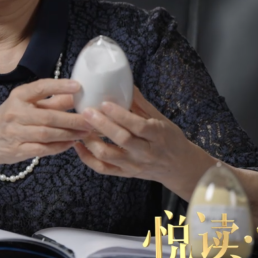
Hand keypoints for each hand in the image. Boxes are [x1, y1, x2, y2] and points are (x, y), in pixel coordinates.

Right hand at [0, 79, 92, 167]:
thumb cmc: (9, 119)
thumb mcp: (25, 104)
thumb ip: (50, 101)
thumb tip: (76, 95)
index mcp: (18, 96)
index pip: (40, 87)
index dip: (59, 86)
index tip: (78, 86)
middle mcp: (15, 113)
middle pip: (49, 116)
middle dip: (73, 119)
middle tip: (91, 120)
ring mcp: (15, 133)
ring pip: (47, 134)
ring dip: (69, 134)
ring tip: (85, 133)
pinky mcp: (17, 150)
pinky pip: (42, 149)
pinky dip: (59, 147)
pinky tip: (70, 143)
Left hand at [73, 87, 215, 190]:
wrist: (179, 167)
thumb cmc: (170, 139)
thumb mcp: (161, 119)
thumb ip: (142, 104)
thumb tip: (126, 83)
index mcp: (157, 136)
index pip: (137, 126)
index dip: (120, 115)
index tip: (104, 103)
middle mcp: (146, 153)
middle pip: (122, 140)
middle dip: (102, 125)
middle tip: (86, 112)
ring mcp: (134, 166)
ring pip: (108, 156)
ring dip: (91, 141)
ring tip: (80, 126)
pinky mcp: (125, 174)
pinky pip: (102, 168)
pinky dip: (87, 158)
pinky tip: (78, 144)